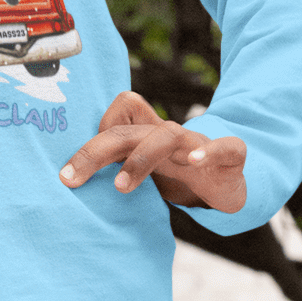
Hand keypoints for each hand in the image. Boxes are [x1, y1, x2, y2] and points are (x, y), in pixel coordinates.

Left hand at [58, 91, 246, 214]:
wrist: (228, 184)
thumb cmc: (177, 176)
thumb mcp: (141, 173)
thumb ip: (112, 170)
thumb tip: (69, 183)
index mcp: (145, 136)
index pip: (119, 113)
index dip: (97, 134)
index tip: (70, 173)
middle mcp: (168, 134)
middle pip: (127, 129)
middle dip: (96, 151)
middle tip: (69, 179)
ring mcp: (199, 143)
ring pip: (168, 134)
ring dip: (141, 158)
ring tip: (122, 187)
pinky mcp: (231, 157)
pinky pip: (226, 146)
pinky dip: (211, 151)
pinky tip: (196, 162)